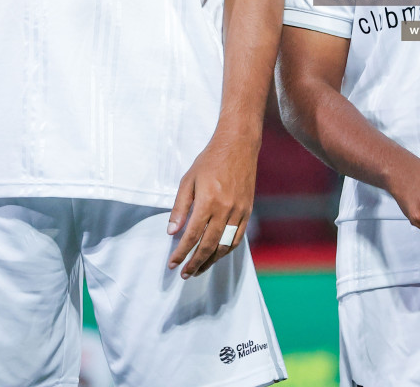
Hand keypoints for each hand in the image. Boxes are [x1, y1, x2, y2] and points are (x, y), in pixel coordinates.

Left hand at [168, 131, 258, 278]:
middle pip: (208, 245)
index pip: (191, 236)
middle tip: (184, 274)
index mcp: (208, 202)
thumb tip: (172, 232)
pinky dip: (227, 249)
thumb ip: (180, 207)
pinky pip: (238, 237)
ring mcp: (239, 211)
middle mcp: (225, 209)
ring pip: (225, 245)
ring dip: (211, 261)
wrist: (239, 146)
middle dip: (195, 262)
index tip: (172, 263)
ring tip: (199, 270)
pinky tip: (217, 255)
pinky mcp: (247, 210)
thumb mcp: (188, 180)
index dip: (181, 253)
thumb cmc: (209, 161)